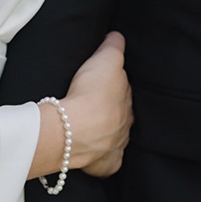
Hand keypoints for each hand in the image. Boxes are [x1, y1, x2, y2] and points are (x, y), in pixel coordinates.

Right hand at [63, 32, 132, 177]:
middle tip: (93, 106)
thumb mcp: (106, 58)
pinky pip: (106, 163)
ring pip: (114, 138)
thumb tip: (118, 37)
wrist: (73, 128)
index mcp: (128, 101)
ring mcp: (117, 147)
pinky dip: (100, 159)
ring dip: (105, 134)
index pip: (124, 92)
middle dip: (111, 112)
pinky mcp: (105, 165)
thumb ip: (114, 45)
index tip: (103, 85)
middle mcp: (126, 125)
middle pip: (120, 116)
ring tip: (89, 128)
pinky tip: (90, 153)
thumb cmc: (90, 93)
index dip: (114, 86)